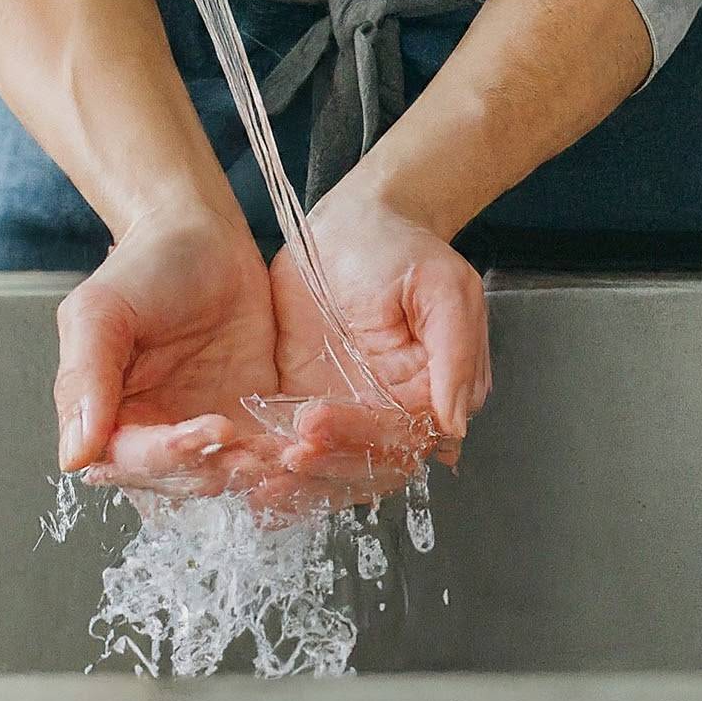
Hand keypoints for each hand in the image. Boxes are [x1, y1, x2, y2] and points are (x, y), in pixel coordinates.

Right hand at [55, 204, 280, 494]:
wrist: (202, 234)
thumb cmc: (143, 267)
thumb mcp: (100, 313)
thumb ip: (84, 381)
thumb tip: (74, 456)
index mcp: (108, 414)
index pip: (130, 461)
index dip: (164, 457)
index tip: (203, 433)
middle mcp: (154, 430)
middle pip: (177, 478)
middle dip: (211, 468)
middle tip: (245, 451)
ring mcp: (203, 424)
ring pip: (221, 472)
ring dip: (246, 471)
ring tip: (274, 454)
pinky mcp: (248, 414)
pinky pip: (261, 450)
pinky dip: (275, 456)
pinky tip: (295, 445)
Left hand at [270, 183, 490, 495]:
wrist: (352, 221)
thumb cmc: (403, 248)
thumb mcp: (444, 288)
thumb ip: (455, 355)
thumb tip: (455, 425)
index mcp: (430, 393)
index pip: (402, 440)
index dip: (362, 441)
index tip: (318, 425)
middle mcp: (389, 412)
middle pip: (364, 464)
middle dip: (325, 465)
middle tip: (286, 453)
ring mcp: (345, 410)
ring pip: (327, 466)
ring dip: (297, 479)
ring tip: (259, 475)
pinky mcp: (303, 400)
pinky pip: (290, 444)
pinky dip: (270, 462)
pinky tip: (245, 468)